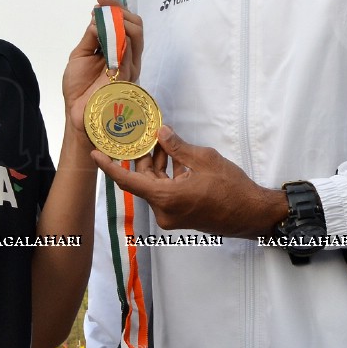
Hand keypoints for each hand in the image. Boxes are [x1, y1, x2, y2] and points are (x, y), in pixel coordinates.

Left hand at [61, 0, 142, 138]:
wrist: (77, 113)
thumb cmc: (79, 87)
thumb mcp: (81, 55)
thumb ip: (91, 37)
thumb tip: (97, 17)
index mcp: (118, 51)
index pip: (126, 23)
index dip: (115, 7)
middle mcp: (128, 57)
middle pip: (136, 25)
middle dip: (119, 10)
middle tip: (101, 5)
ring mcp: (129, 66)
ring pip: (136, 34)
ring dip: (118, 20)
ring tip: (101, 16)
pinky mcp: (126, 76)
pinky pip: (127, 51)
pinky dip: (116, 37)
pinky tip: (103, 31)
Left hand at [92, 126, 287, 237]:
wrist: (252, 214)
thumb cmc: (232, 189)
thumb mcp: (204, 160)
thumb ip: (177, 146)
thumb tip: (160, 132)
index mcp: (166, 198)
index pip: (127, 181)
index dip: (109, 166)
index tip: (94, 153)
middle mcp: (164, 210)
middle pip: (142, 180)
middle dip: (141, 157)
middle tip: (141, 134)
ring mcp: (171, 215)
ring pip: (154, 185)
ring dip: (156, 164)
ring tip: (161, 141)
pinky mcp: (180, 215)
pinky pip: (165, 192)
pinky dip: (167, 175)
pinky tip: (174, 156)